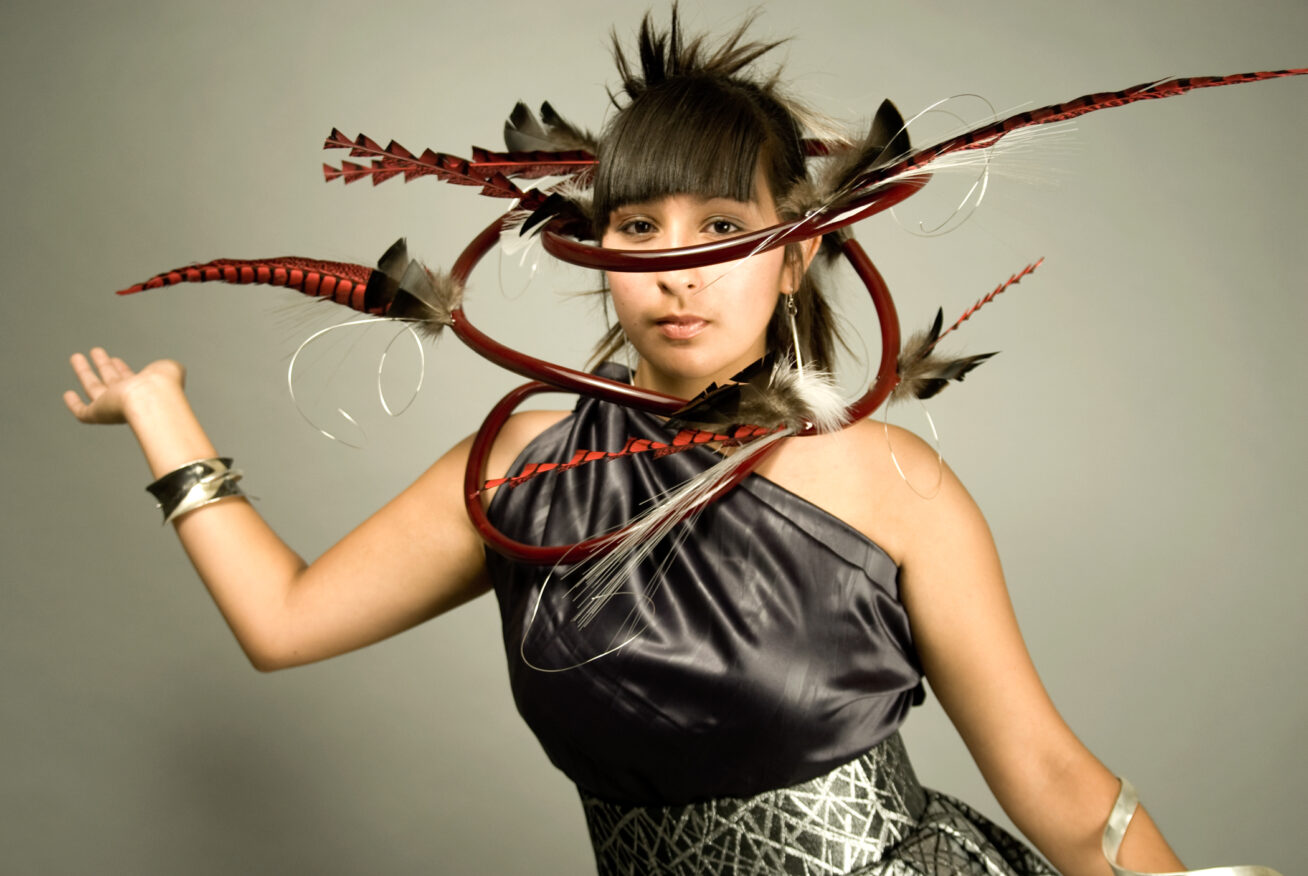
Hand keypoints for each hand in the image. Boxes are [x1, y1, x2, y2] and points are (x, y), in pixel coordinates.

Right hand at [63, 348, 185, 424]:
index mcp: (144, 388)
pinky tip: (68, 394)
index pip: (130, 379)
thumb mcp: (170, 369)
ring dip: (84, 372)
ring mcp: (113, 406)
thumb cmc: (164, 385)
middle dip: (104, 366)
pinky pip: (83, 412)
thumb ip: (168, 367)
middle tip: (96, 352)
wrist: (152, 398)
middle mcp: (128, 398)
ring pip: (94, 389)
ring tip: (77, 356)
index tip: (116, 359)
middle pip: (112, 381)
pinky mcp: (99, 414)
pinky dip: (74, 405)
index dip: (122, 369)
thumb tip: (168, 368)